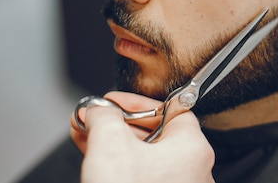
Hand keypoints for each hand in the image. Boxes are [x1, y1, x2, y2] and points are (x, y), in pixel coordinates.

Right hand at [71, 91, 214, 182]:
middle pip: (154, 133)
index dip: (137, 102)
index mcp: (193, 147)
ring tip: (84, 136)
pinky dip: (119, 165)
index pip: (171, 108)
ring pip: (144, 157)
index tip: (112, 102)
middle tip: (93, 119)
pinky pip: (141, 177)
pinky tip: (94, 159)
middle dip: (117, 123)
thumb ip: (105, 117)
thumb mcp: (110, 145)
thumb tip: (97, 109)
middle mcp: (193, 170)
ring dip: (113, 143)